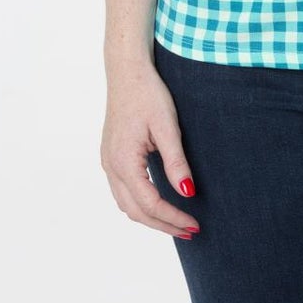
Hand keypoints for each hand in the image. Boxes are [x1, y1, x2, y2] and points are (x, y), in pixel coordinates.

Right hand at [101, 59, 201, 239]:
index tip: (195, 224)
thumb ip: (176, 162)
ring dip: (150, 217)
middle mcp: (110, 166)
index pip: (150, 204)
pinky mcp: (110, 156)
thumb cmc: (148, 93)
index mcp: (123, 161)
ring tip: (177, 222)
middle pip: (135, 211)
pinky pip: (123, 191)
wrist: (126, 71)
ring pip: (126, 205)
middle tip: (190, 231)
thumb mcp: (167, 126)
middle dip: (163, 225)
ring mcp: (107, 162)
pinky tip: (158, 202)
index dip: (173, 218)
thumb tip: (187, 194)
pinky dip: (141, 204)